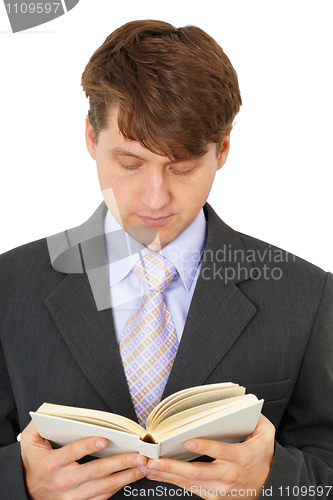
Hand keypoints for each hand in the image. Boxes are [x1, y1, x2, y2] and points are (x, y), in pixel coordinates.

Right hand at [21, 421, 147, 499]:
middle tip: (138, 455)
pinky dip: (118, 487)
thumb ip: (39, 424)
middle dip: (120, 462)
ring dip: (125, 476)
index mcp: (51, 464)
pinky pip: (102, 497)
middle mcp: (62, 481)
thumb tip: (50, 412)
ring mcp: (71, 496)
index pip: (72, 453)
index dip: (88, 445)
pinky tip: (130, 477)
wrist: (25, 490)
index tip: (105, 439)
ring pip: (103, 487)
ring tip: (142, 466)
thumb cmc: (33, 462)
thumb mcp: (29, 440)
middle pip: (96, 471)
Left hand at [140, 414, 274, 498]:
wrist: (270, 485)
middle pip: (197, 472)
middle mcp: (229, 476)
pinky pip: (190, 489)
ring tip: (147, 466)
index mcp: (241, 458)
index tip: (187, 440)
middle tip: (153, 460)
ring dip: (166, 475)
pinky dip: (172, 482)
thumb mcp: (265, 433)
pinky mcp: (214, 497)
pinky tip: (157, 474)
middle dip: (172, 467)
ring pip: (189, 483)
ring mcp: (220, 490)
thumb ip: (256, 418)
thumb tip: (244, 404)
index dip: (204, 447)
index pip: (221, 452)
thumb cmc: (263, 454)